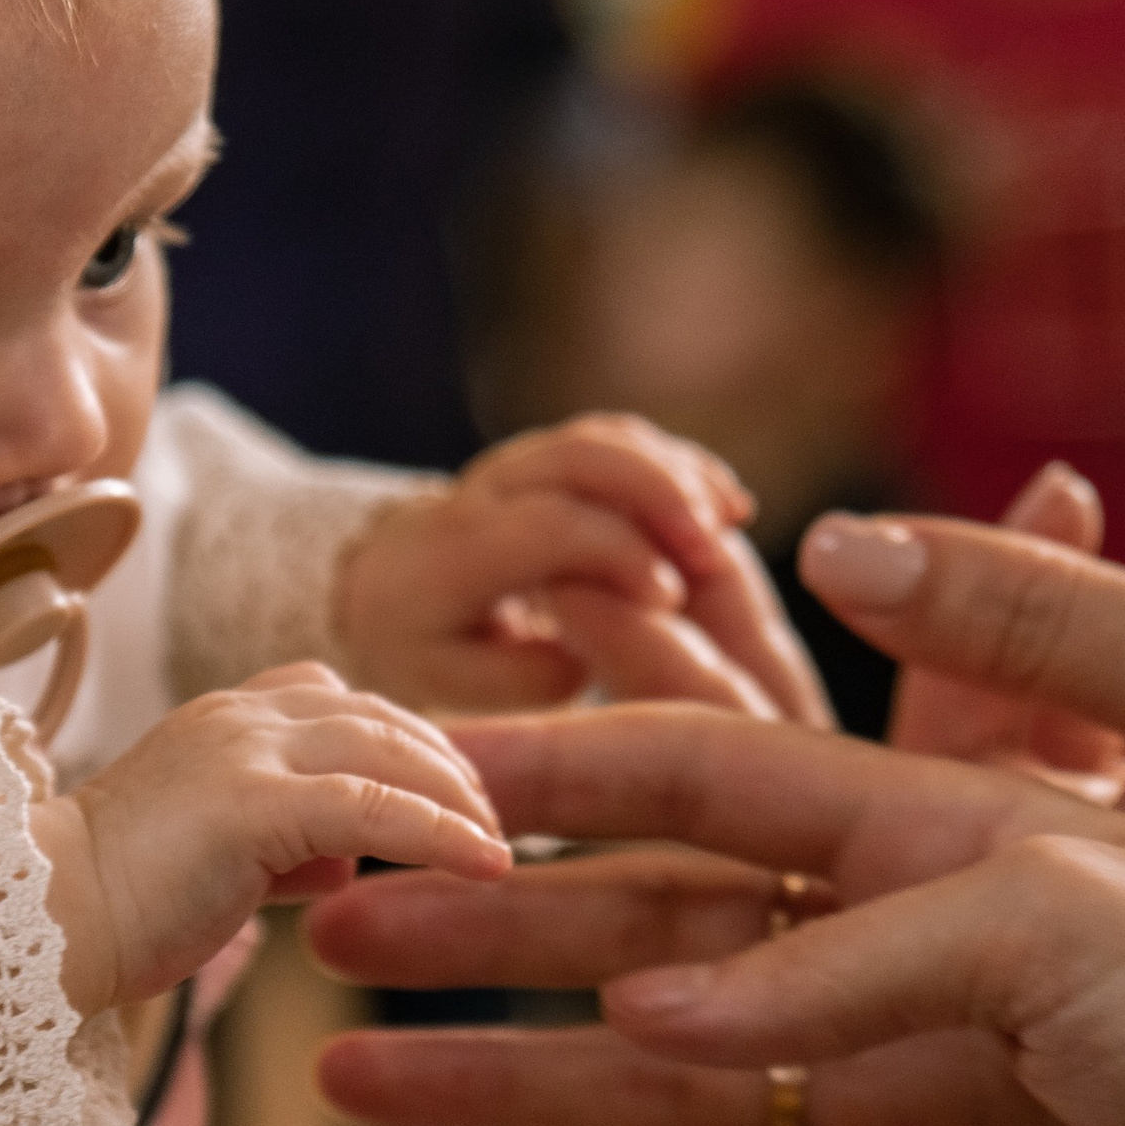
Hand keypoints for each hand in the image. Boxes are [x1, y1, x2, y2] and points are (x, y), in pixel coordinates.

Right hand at [33, 664, 509, 1019]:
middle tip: (494, 816)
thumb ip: (279, 845)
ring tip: (496, 842)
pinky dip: (441, 834)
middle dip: (446, 762)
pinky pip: (374, 807)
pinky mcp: (252, 806)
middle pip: (375, 715)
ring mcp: (243, 753)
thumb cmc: (109, 906)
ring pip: (385, 750)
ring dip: (456, 795)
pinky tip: (489, 863)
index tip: (450, 788)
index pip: (335, 699)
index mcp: (220, 720)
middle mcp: (236, 717)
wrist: (34, 924)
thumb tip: (340, 864)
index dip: (402, 738)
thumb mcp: (212, 858)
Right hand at [307, 704, 1124, 1125]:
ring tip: (355, 1083)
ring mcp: (899, 1116)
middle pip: (652, 935)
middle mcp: (903, 969)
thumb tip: (653, 1009)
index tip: (416, 775)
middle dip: (488, 932)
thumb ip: (845, 955)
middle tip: (331, 932)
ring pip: (659, 1095)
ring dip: (507, 1088)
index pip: (719, 782)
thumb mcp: (1059, 922)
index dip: (565, 772)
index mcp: (949, 842)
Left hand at [335, 412, 829, 722]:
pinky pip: (619, 439)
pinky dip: (677, 464)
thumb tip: (579, 658)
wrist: (391, 598)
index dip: (616, 551)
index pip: (547, 525)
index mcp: (452, 553)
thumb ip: (519, 674)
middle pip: (577, 456)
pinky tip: (729, 507)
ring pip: (603, 438)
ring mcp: (518, 465)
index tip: (666, 601)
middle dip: (658, 492)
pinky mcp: (553, 459)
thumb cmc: (430, 656)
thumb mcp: (457, 687)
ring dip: (677, 471)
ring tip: (733, 520)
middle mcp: (481, 493)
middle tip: (714, 551)